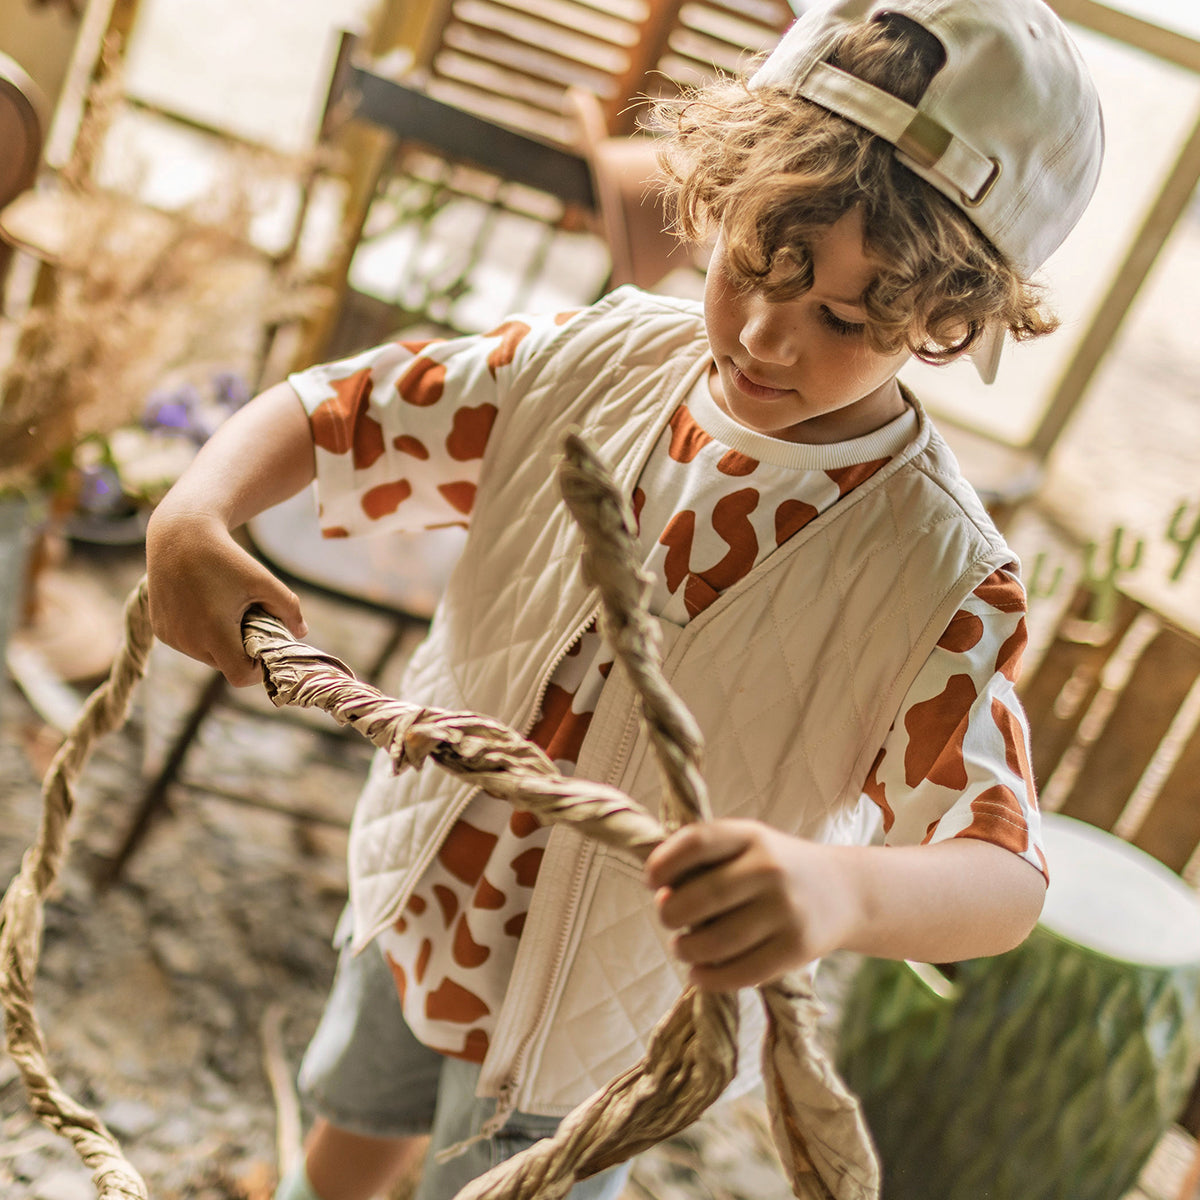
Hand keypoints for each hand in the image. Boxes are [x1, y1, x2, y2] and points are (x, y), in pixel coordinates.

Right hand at [145, 508, 306, 686]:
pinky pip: (188, 645)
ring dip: (221, 643)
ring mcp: (171, 637)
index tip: (265, 648)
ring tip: (225, 611)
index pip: (240, 677)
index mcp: (214, 632)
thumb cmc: (226, 558)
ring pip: (206, 656)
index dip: (257, 669)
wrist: (180, 536)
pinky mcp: (160, 631)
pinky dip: (202, 635)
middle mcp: (188, 640)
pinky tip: (204, 607)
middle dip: (240, 651)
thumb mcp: (264, 581)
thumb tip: (302, 633)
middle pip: (225, 665)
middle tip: (248, 622)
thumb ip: (289, 609)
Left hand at [644, 819, 859, 991]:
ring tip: (683, 947)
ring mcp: (786, 910)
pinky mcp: (796, 949)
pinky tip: (699, 973)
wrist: (845, 891)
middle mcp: (770, 869)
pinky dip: (709, 979)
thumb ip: (707, 858)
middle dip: (670, 914)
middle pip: (699, 898)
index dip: (663, 863)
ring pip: (715, 942)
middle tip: (668, 919)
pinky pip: (740, 973)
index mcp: (752, 835)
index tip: (652, 881)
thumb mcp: (749, 845)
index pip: (696, 842)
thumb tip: (658, 888)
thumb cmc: (777, 868)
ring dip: (685, 950)